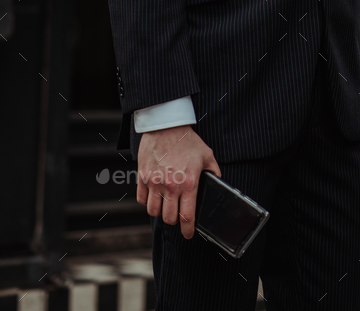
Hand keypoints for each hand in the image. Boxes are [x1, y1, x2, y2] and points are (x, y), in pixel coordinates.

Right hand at [137, 124, 221, 238]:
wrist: (166, 125)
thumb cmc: (187, 140)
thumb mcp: (207, 154)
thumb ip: (213, 171)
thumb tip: (218, 182)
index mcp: (189, 183)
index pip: (187, 217)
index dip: (188, 231)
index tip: (188, 234)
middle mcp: (171, 186)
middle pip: (169, 219)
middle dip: (174, 221)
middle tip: (177, 216)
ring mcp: (155, 182)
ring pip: (153, 212)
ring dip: (160, 212)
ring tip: (165, 206)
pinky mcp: (143, 177)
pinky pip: (141, 199)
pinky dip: (147, 201)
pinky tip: (154, 196)